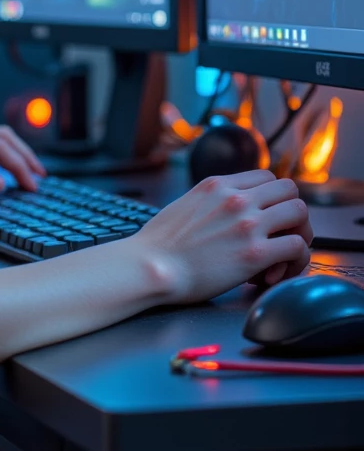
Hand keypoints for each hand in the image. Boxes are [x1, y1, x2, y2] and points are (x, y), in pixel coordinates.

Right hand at [130, 169, 312, 304]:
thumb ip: (209, 202)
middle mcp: (236, 199)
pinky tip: (278, 273)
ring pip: (300, 213)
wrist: (150, 268)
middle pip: (289, 189)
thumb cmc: (158, 246)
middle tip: (282, 235)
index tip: (267, 218)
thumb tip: (220, 211)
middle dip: (290, 213)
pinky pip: (297, 247)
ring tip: (285, 255)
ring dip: (299, 233)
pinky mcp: (255, 253)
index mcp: (217, 185)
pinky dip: (295, 260)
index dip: (272, 198)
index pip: (266, 177)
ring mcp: (248, 224)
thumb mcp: (183, 205)